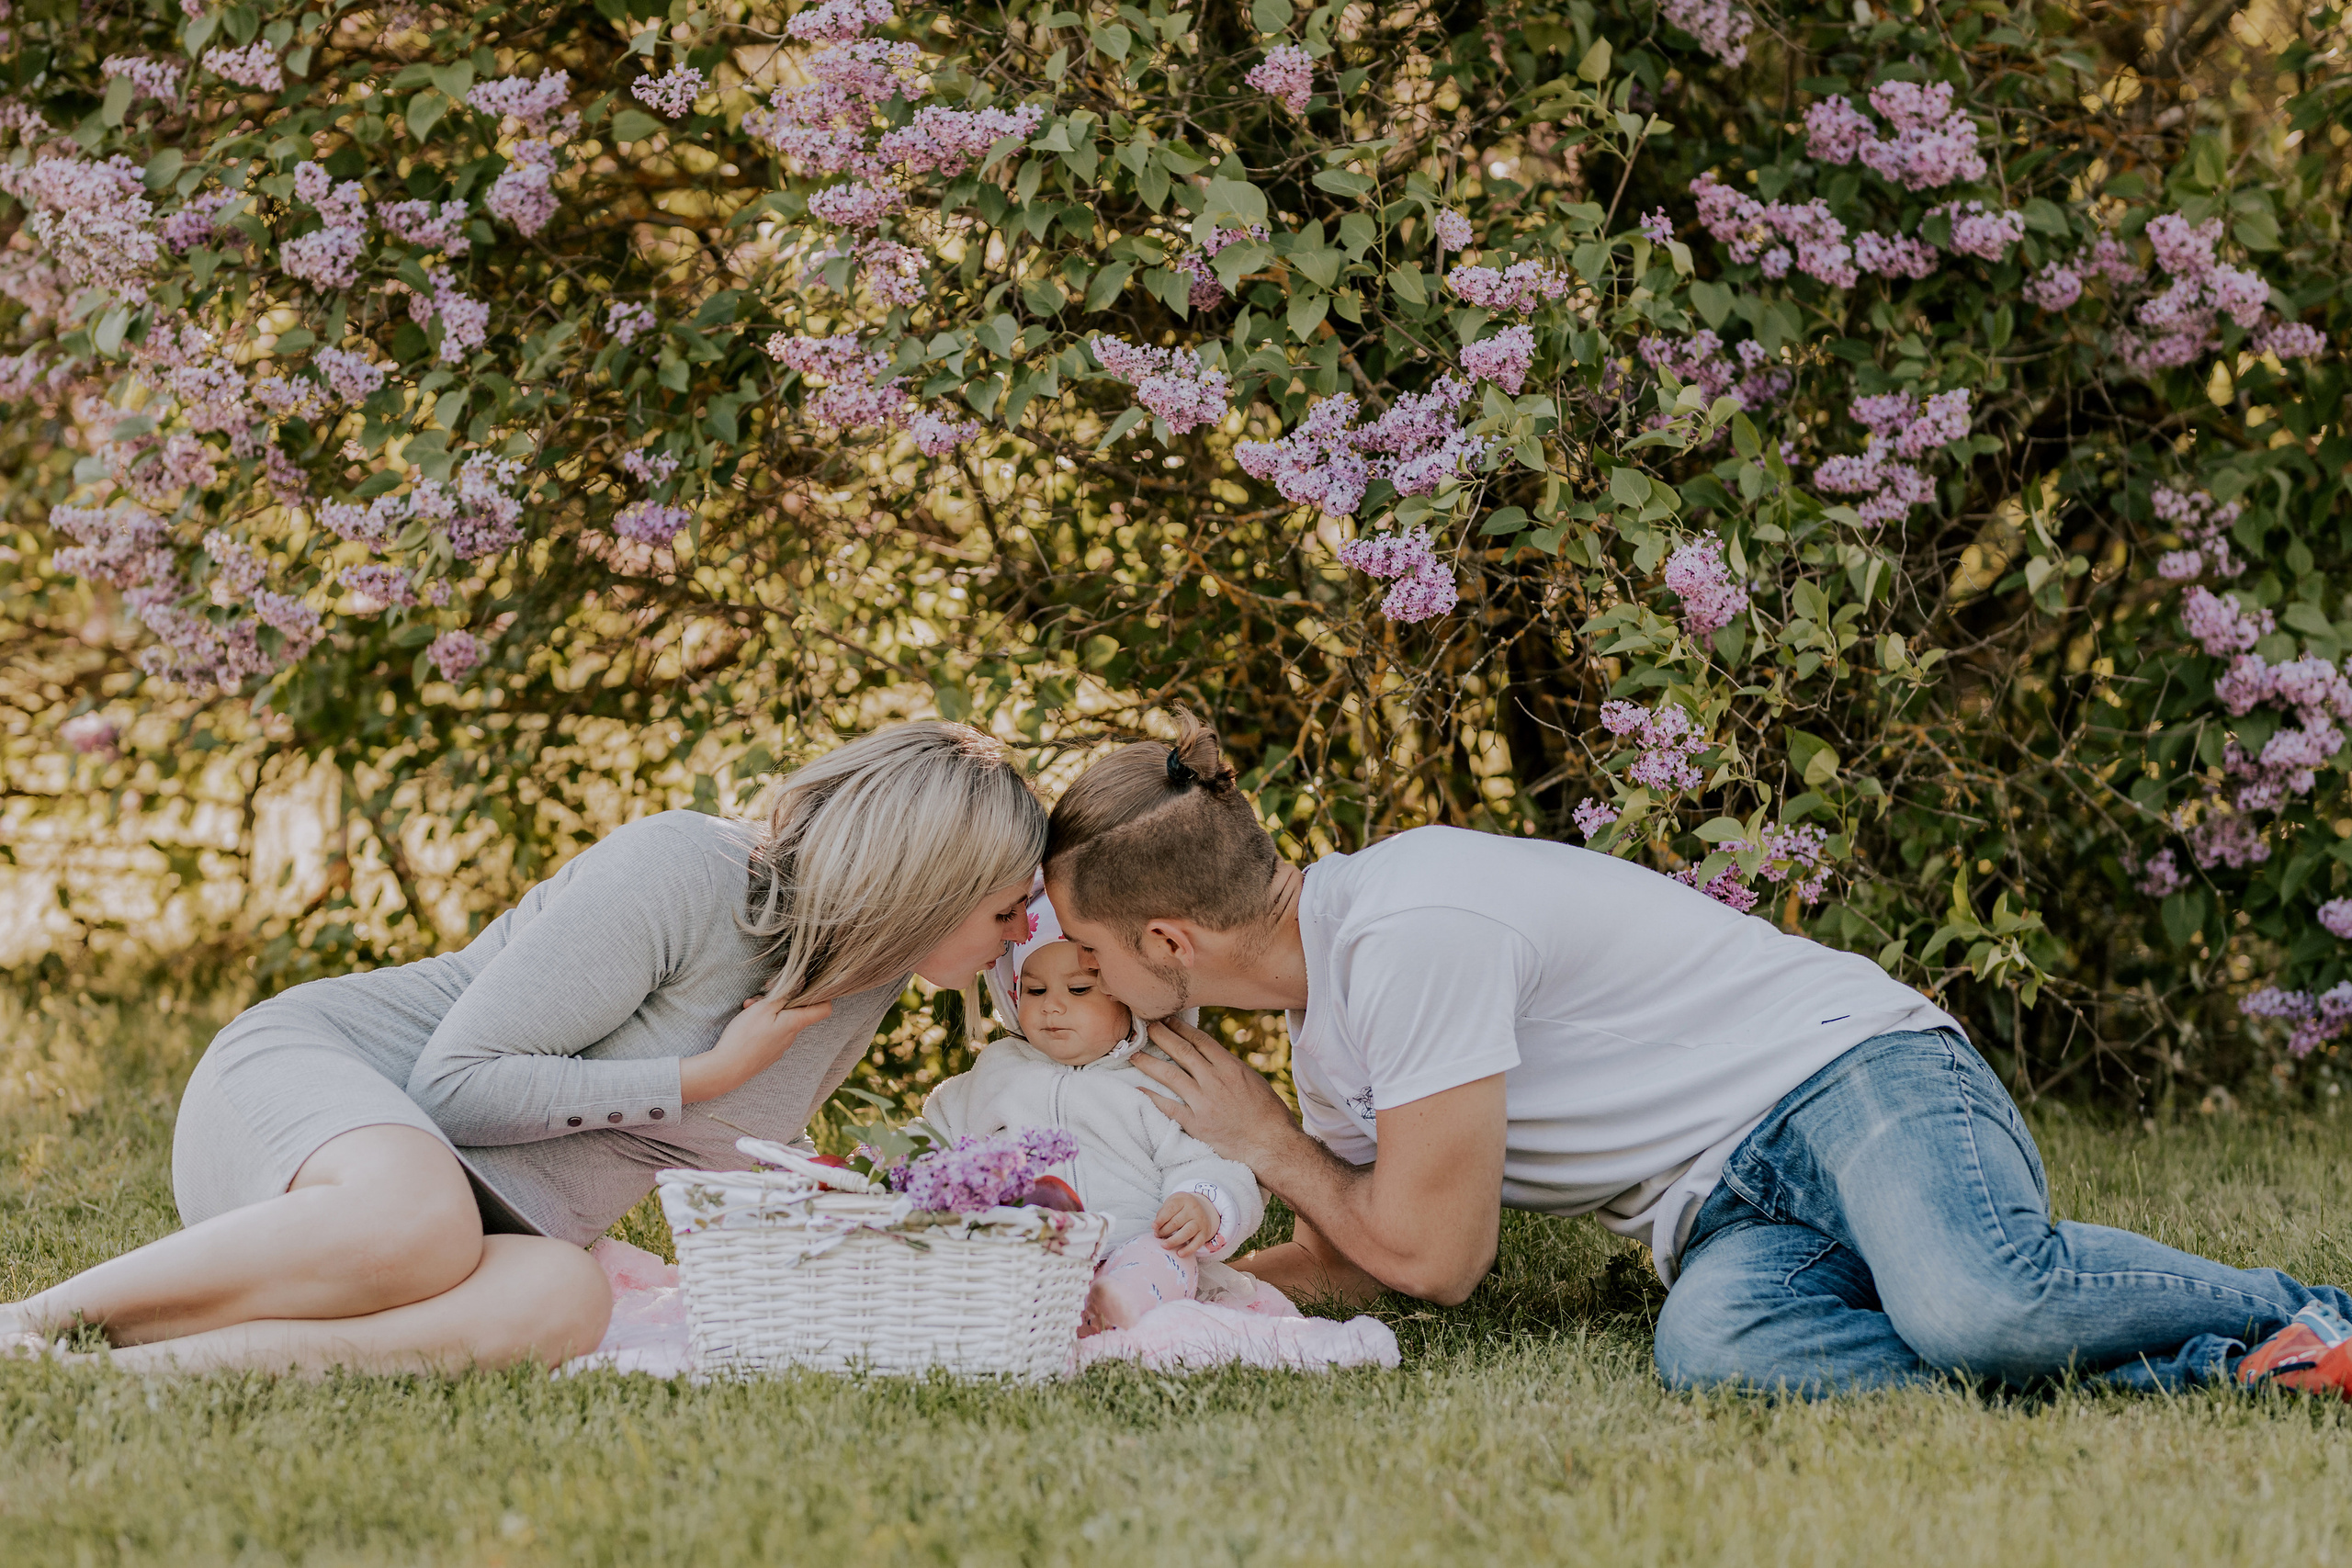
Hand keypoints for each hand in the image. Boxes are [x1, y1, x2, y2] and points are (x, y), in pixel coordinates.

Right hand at [681, 994, 833, 1103]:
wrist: (727, 1068)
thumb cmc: (746, 1036)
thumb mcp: (764, 1007)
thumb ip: (784, 994)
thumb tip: (801, 982)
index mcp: (795, 1023)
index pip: (824, 1009)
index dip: (822, 996)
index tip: (811, 987)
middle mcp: (792, 1036)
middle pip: (795, 1012)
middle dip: (780, 1000)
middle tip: (760, 997)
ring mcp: (780, 1046)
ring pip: (780, 1021)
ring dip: (766, 1011)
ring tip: (747, 1008)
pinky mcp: (768, 1053)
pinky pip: (770, 1033)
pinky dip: (761, 1024)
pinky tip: (745, 1023)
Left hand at [1130, 1017, 1310, 1172]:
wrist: (1271, 1145)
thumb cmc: (1269, 1115)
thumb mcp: (1254, 1082)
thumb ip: (1231, 1069)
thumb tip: (1215, 1059)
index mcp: (1231, 1068)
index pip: (1200, 1041)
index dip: (1181, 1028)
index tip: (1167, 1019)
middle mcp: (1215, 1081)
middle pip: (1182, 1052)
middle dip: (1162, 1036)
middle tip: (1146, 1026)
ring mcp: (1204, 1102)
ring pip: (1170, 1075)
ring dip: (1150, 1063)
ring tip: (1135, 1054)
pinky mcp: (1197, 1124)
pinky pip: (1169, 1107)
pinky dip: (1152, 1097)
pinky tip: (1139, 1088)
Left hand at [1153, 1192, 1218, 1256]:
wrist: (1204, 1208)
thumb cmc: (1182, 1207)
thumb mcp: (1173, 1203)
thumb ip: (1164, 1213)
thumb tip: (1156, 1227)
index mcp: (1183, 1200)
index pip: (1171, 1209)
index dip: (1161, 1219)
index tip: (1153, 1227)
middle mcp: (1193, 1210)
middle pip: (1177, 1222)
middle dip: (1164, 1231)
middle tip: (1157, 1236)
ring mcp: (1200, 1222)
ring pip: (1187, 1232)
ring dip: (1174, 1240)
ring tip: (1164, 1245)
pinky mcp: (1205, 1233)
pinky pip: (1197, 1243)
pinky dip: (1188, 1249)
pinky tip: (1179, 1253)